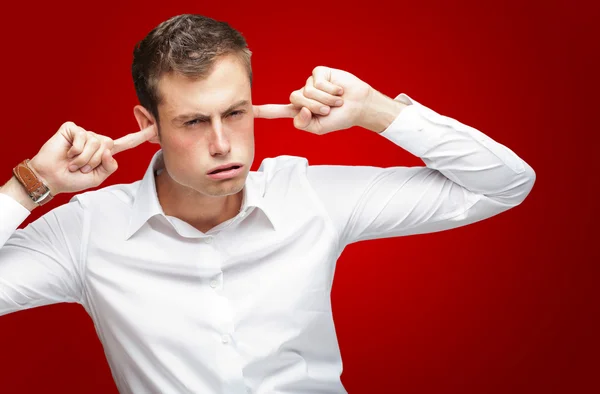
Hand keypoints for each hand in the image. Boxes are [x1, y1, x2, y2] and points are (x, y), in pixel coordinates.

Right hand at [28, 122, 157, 194]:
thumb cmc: (73, 179)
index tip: (155, 127)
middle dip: (94, 161)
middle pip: (108, 145)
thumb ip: (109, 166)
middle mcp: (96, 140)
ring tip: (73, 163)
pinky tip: (67, 154)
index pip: (126, 142)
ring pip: (95, 143)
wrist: (51, 179)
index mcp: (105, 152)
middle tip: (81, 168)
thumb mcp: (98, 177)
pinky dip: (75, 151)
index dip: (141, 136)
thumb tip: (108, 150)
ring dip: (84, 158)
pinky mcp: (72, 129)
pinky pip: (82, 138)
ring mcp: (84, 133)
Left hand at [253, 66, 374, 134]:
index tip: (250, 110)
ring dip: (325, 98)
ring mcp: (310, 84)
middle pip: (296, 99)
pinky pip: (318, 81)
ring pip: (308, 90)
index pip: (278, 111)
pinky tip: (339, 90)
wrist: (359, 107)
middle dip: (314, 106)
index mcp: (299, 112)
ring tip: (336, 101)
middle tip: (328, 110)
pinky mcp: (319, 73)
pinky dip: (331, 89)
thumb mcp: (319, 128)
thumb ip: (304, 124)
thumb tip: (301, 108)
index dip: (264, 111)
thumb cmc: (339, 119)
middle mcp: (302, 96)